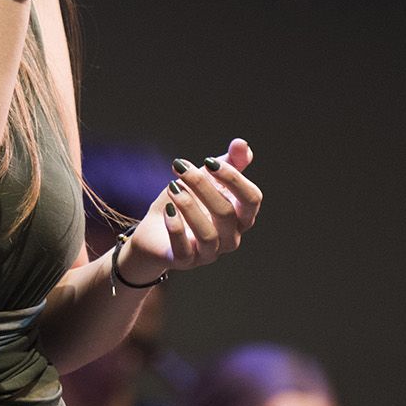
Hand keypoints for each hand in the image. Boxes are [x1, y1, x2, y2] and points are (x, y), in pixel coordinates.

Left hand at [115, 139, 261, 282]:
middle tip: (180, 167)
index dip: (234, 178)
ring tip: (172, 186)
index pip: (251, 199)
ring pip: (208, 234)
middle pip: (226, 212)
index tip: (209, 161)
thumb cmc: (186, 203)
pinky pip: (184, 250)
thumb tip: (242, 144)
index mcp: (241, 217)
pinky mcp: (185, 261)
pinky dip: (176, 228)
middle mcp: (231, 238)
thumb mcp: (206, 179)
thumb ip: (227, 163)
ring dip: (189, 206)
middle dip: (203, 185)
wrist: (154, 231)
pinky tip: (167, 210)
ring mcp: (209, 253)